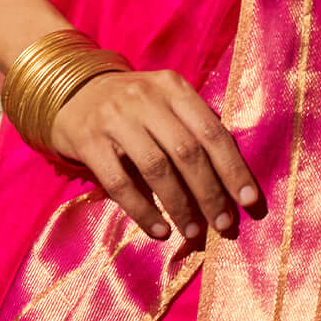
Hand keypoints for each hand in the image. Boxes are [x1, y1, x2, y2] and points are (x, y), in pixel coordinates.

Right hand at [48, 66, 261, 243]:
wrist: (71, 91)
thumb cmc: (131, 107)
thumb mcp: (164, 103)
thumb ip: (192, 130)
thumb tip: (230, 184)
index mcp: (173, 88)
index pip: (212, 132)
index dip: (233, 169)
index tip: (249, 202)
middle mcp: (146, 99)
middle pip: (187, 152)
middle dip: (210, 193)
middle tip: (224, 225)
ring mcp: (115, 119)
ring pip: (156, 168)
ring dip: (179, 206)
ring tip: (193, 232)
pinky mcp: (89, 142)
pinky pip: (120, 183)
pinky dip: (143, 211)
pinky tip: (159, 231)